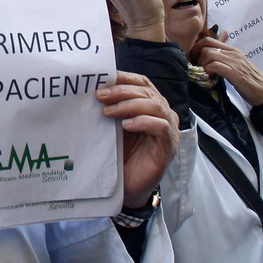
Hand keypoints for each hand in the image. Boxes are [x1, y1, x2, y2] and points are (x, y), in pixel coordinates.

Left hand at [96, 72, 178, 207]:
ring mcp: (169, 129)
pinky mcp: (168, 145)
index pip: (142, 83)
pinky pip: (161, 127)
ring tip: (108, 111)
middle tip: (99, 95)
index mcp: (151, 104)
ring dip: (129, 105)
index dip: (125, 77)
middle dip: (121, 91)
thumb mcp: (115, 125)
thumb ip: (112, 107)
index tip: (104, 77)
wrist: (128, 185)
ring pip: (154, 106)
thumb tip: (94, 89)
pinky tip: (126, 125)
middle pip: (146, 92)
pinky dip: (142, 122)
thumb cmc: (122, 153)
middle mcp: (163, 113)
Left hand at [191, 33, 262, 106]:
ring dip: (202, 64)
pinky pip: (215, 65)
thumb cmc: (251, 80)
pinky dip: (209, 71)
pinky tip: (211, 78)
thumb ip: (226, 57)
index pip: (209, 40)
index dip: (197, 48)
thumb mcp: (237, 65)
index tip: (194, 59)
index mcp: (233, 50)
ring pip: (208, 54)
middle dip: (197, 55)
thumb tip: (214, 52)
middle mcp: (233, 53)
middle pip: (206, 45)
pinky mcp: (234, 73)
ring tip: (206, 74)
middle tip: (198, 67)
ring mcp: (234, 62)